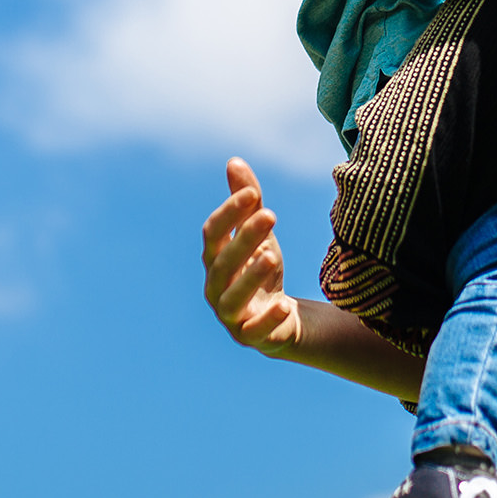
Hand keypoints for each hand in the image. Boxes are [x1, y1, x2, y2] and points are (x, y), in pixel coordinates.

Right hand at [201, 158, 302, 357]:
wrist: (277, 318)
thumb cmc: (261, 269)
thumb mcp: (259, 234)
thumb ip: (247, 203)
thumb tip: (234, 161)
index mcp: (215, 258)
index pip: (213, 233)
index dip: (229, 213)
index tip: (251, 193)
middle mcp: (216, 286)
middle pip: (223, 262)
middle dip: (244, 238)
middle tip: (270, 214)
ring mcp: (230, 314)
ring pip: (233, 297)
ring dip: (251, 276)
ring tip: (272, 254)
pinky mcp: (250, 336)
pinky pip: (254, 330)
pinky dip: (267, 318)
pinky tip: (283, 305)